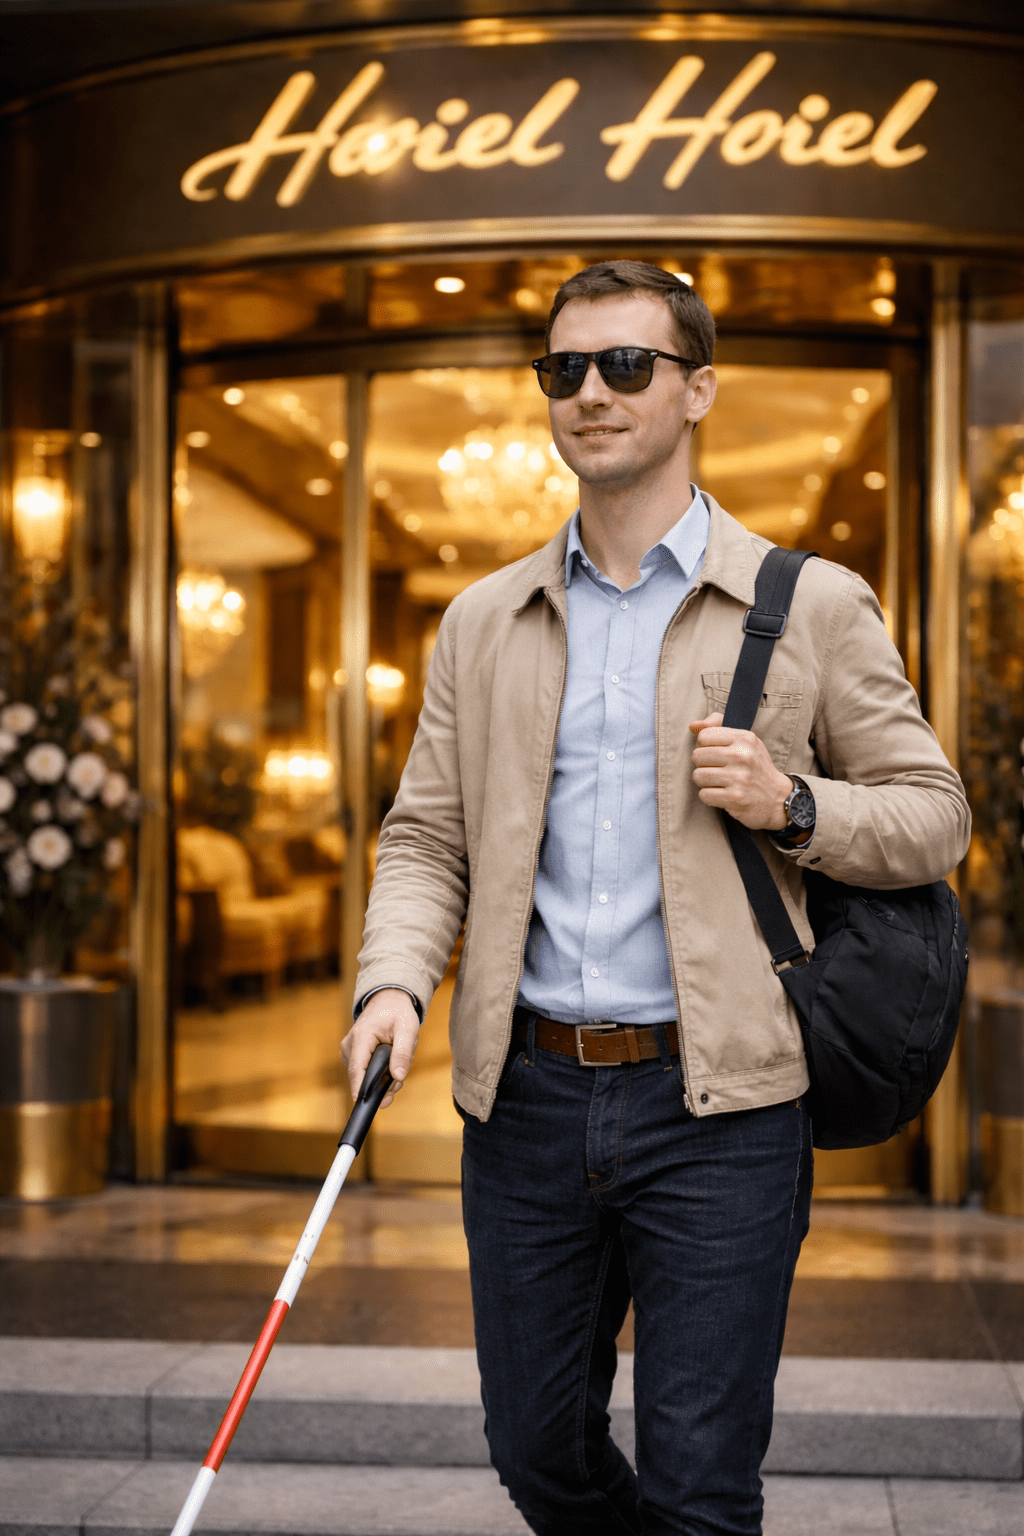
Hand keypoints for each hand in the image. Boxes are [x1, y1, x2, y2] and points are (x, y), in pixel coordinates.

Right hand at [341, 989, 420, 1108]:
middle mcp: (349, 1045)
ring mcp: (348, 1051)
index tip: (365, 1104)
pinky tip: (389, 1061)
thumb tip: (398, 1077)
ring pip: (365, 1077)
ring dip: (384, 1077)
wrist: (388, 1001)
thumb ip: (403, 1052)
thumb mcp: (408, 1028)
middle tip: (401, 1076)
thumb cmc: (398, 1013)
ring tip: (396, 1060)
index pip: (358, 1068)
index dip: (360, 1088)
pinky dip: (379, 1073)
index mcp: (362, 1036)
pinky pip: (365, 1072)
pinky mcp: (351, 1056)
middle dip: (384, 1083)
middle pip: (364, 1076)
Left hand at [689, 712, 792, 830]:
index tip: (715, 753)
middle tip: (716, 769)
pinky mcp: (736, 798)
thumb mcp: (744, 740)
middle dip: (702, 764)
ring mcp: (740, 777)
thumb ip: (717, 726)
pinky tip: (722, 794)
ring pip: (698, 776)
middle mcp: (743, 755)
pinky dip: (709, 796)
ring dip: (704, 782)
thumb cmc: (754, 766)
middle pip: (697, 756)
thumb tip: (693, 725)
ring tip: (718, 782)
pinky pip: (704, 795)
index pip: (704, 736)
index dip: (704, 746)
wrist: (777, 797)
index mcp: (745, 738)